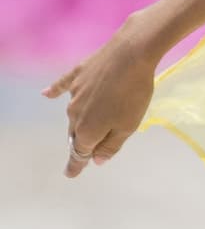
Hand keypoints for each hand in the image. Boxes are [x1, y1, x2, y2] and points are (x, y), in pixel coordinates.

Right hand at [43, 17, 158, 177]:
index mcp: (87, 131)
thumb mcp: (128, 126)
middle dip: (84, 141)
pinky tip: (46, 94)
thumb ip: (110, 146)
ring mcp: (74, 93)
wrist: (131, 54)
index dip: (76, 165)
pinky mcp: (78, 74)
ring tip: (97, 117)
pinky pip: (62, 85)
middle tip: (94, 145)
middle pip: (77, 133)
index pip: (79, 153)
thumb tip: (96, 160)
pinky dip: (55, 91)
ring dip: (82, 118)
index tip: (71, 174)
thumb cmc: (133, 93)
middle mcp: (74, 114)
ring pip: (74, 112)